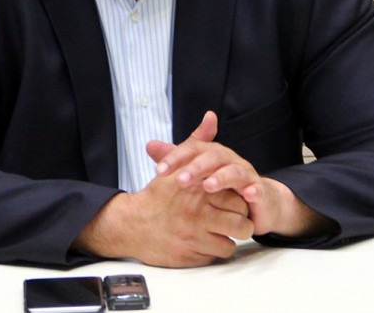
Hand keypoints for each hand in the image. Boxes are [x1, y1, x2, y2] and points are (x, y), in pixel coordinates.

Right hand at [73, 114, 252, 266]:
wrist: (132, 225)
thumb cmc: (158, 195)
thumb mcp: (175, 164)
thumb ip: (196, 141)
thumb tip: (211, 117)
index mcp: (196, 188)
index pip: (236, 195)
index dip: (239, 195)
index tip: (233, 195)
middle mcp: (197, 212)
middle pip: (240, 218)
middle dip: (241, 216)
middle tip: (233, 213)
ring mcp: (194, 236)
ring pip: (234, 238)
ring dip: (232, 234)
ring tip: (224, 228)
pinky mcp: (192, 256)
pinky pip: (221, 254)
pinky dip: (219, 247)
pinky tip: (210, 239)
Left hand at [149, 111, 336, 238]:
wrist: (258, 199)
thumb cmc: (222, 185)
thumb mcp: (197, 172)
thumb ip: (176, 158)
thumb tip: (149, 144)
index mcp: (210, 153)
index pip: (191, 149)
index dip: (175, 158)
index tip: (158, 170)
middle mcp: (228, 159)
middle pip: (211, 157)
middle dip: (195, 168)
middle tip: (179, 180)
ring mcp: (245, 173)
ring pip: (234, 171)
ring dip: (221, 178)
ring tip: (208, 186)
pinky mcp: (259, 190)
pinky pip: (257, 189)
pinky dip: (253, 191)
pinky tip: (247, 195)